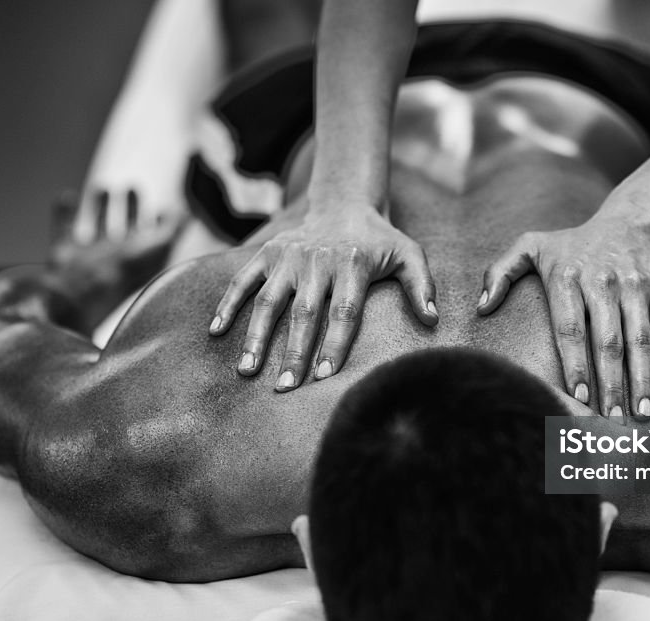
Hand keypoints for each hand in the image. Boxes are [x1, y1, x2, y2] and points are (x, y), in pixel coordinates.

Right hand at [48, 190, 182, 330]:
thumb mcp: (157, 247)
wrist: (78, 293)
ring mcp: (89, 256)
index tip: (163, 208)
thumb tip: (187, 214)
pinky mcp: (63, 252)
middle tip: (134, 186)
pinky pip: (63, 227)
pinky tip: (67, 195)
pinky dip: (64, 211)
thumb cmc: (123, 270)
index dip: (161, 223)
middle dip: (132, 208)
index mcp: (142, 259)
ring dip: (102, 206)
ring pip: (97, 226)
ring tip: (104, 187)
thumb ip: (173, 229)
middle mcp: (117, 257)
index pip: (155, 239)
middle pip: (127, 230)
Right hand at [209, 202, 437, 388]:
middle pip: (305, 313)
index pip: (345, 312)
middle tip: (285, 388)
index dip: (334, 345)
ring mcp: (288, 257)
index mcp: (353, 264)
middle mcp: (318, 260)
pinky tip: (216, 333)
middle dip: (294, 352)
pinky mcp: (267, 252)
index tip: (323, 378)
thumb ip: (422, 286)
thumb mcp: (409, 254)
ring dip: (255, 337)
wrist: (345, 202)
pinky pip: (243, 280)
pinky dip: (227, 304)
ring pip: (269, 300)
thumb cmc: (379, 241)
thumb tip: (433, 319)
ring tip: (247, 371)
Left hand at [479, 222, 649, 419]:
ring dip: (643, 379)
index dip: (575, 365)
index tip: (579, 399)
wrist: (631, 220)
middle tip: (611, 421)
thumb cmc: (573, 245)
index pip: (570, 329)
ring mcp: (635, 287)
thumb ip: (500, 272)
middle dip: (610, 385)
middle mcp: (603, 283)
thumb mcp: (531, 246)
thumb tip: (481, 308)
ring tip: (643, 415)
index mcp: (568, 279)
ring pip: (640, 339)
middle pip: (607, 342)